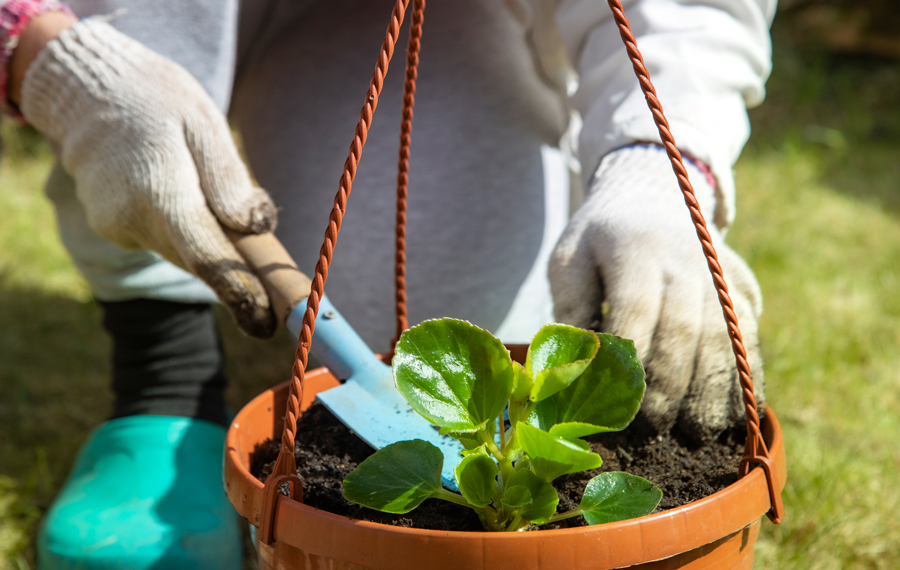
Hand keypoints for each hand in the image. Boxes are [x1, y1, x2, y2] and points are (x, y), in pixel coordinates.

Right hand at [17, 18, 276, 336]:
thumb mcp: (202, 122)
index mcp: (159, 191)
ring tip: (218, 203)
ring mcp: (116, 226)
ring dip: (212, 244)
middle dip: (236, 269)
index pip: (204, 256)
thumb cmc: (156, 100)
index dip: (239, 290)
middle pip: (199, 260)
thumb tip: (257, 226)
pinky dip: (187, 230)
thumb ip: (228, 179)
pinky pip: (165, 239)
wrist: (88, 92)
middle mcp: (130, 218)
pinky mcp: (114, 227)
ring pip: (184, 252)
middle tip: (271, 278)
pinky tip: (184, 194)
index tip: (266, 321)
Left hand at [549, 145, 763, 442]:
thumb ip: (570, 305)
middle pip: (684, 329)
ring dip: (715, 390)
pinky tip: (739, 414)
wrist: (654, 193)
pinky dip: (748, 376)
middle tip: (654, 427)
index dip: (630, 359)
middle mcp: (685, 259)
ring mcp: (721, 272)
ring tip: (698, 433)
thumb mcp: (570, 258)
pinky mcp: (744, 284)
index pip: (636, 310)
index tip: (619, 401)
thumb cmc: (600, 237)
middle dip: (670, 385)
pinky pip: (750, 335)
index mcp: (634, 250)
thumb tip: (573, 362)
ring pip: (724, 336)